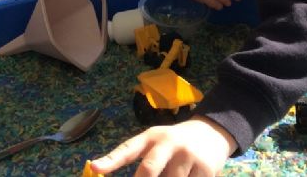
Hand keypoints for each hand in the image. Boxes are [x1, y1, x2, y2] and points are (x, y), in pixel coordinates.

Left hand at [90, 116, 236, 175]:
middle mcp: (169, 144)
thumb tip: (107, 172)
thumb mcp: (157, 142)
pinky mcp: (206, 170)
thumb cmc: (175, 142)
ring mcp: (189, 157)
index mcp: (153, 137)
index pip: (129, 148)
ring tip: (169, 175)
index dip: (112, 160)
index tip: (95, 168)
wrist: (211, 133)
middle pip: (149, 170)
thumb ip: (139, 158)